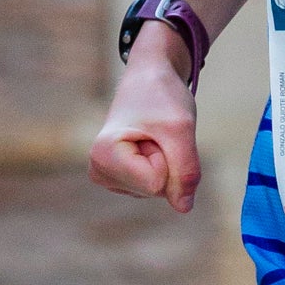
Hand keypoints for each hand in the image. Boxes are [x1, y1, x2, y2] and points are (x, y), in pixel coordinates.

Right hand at [89, 48, 199, 213]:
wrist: (150, 77)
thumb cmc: (161, 96)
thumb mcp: (180, 129)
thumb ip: (185, 170)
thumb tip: (184, 208)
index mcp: (103, 156)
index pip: (156, 184)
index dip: (167, 155)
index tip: (154, 129)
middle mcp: (99, 171)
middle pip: (157, 190)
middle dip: (168, 159)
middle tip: (156, 131)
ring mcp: (110, 178)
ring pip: (160, 190)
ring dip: (167, 160)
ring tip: (152, 135)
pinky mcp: (123, 180)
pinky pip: (159, 186)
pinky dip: (164, 164)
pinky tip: (150, 143)